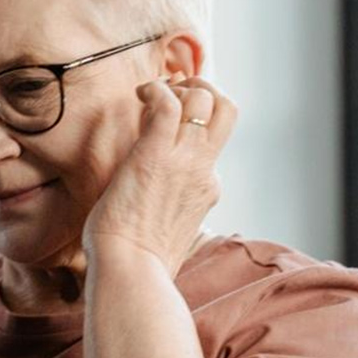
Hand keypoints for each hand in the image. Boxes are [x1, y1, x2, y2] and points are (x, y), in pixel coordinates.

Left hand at [82, 76, 237, 273]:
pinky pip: (167, 104)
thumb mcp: (171, 235)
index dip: (195, 123)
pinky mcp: (154, 154)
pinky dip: (156, 89)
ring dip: (179, 85)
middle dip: (204, 89)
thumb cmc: (140, 262)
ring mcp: (183, 161)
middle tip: (175, 90)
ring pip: (203, 100)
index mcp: (207, 189)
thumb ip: (175, 217)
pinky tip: (139, 94)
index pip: (213, 144)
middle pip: (226, 110)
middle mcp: (203, 170)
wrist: (131, 271)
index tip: (172, 118)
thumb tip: (166, 219)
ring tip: (152, 91)